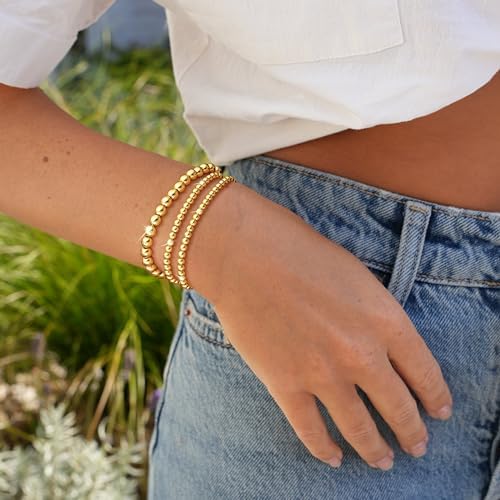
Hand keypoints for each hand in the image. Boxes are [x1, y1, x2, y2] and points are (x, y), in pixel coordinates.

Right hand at [192, 182, 452, 470]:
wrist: (246, 253)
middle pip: (398, 408)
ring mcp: (322, 373)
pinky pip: (311, 431)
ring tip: (383, 461)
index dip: (435, 397)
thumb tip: (383, 348)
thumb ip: (376, 316)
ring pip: (360, 429)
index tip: (439, 411)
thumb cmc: (300, 252)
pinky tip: (334, 458)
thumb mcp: (357, 277)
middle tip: (417, 445)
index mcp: (385, 320)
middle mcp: (361, 354)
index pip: (425, 372)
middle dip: (412, 433)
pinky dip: (325, 450)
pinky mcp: (285, 384)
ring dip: (375, 451)